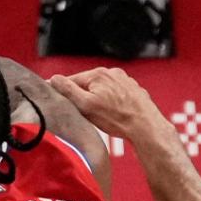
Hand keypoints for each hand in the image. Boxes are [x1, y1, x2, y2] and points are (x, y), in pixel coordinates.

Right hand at [49, 68, 165, 140]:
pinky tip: (114, 115)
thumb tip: (53, 79)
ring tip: (102, 117)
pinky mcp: (134, 91)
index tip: (60, 102)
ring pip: (103, 90)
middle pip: (88, 85)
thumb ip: (68, 91)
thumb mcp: (85, 106)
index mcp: (98, 74)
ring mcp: (125, 81)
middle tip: (84, 114)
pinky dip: (112, 103)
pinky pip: (116, 95)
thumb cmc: (117, 118)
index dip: (64, 92)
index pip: (72, 80)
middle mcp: (113, 73)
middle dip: (84, 98)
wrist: (146, 127)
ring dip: (98, 101)